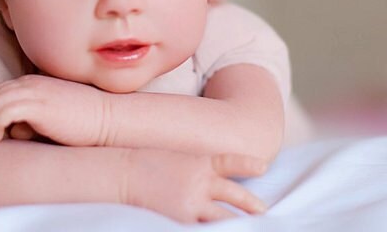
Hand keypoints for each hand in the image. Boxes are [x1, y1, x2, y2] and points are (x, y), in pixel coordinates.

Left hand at [0, 75, 107, 145]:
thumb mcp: (54, 115)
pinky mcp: (39, 107)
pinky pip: (5, 111)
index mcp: (37, 83)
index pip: (4, 89)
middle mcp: (33, 84)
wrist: (107, 118)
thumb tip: (15, 130)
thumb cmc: (84, 121)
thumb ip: (33, 118)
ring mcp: (35, 93)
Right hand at [124, 149, 267, 222]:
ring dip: (238, 225)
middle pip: (234, 194)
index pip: (229, 162)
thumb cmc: (141, 165)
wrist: (122, 175)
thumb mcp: (172, 161)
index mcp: (199, 162)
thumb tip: (206, 182)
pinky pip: (203, 229)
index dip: (247, 164)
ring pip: (225, 219)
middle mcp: (201, 182)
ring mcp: (193, 203)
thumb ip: (192, 171)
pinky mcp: (182, 220)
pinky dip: (211, 231)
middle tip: (264, 212)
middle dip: (252, 204)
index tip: (263, 167)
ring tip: (250, 229)